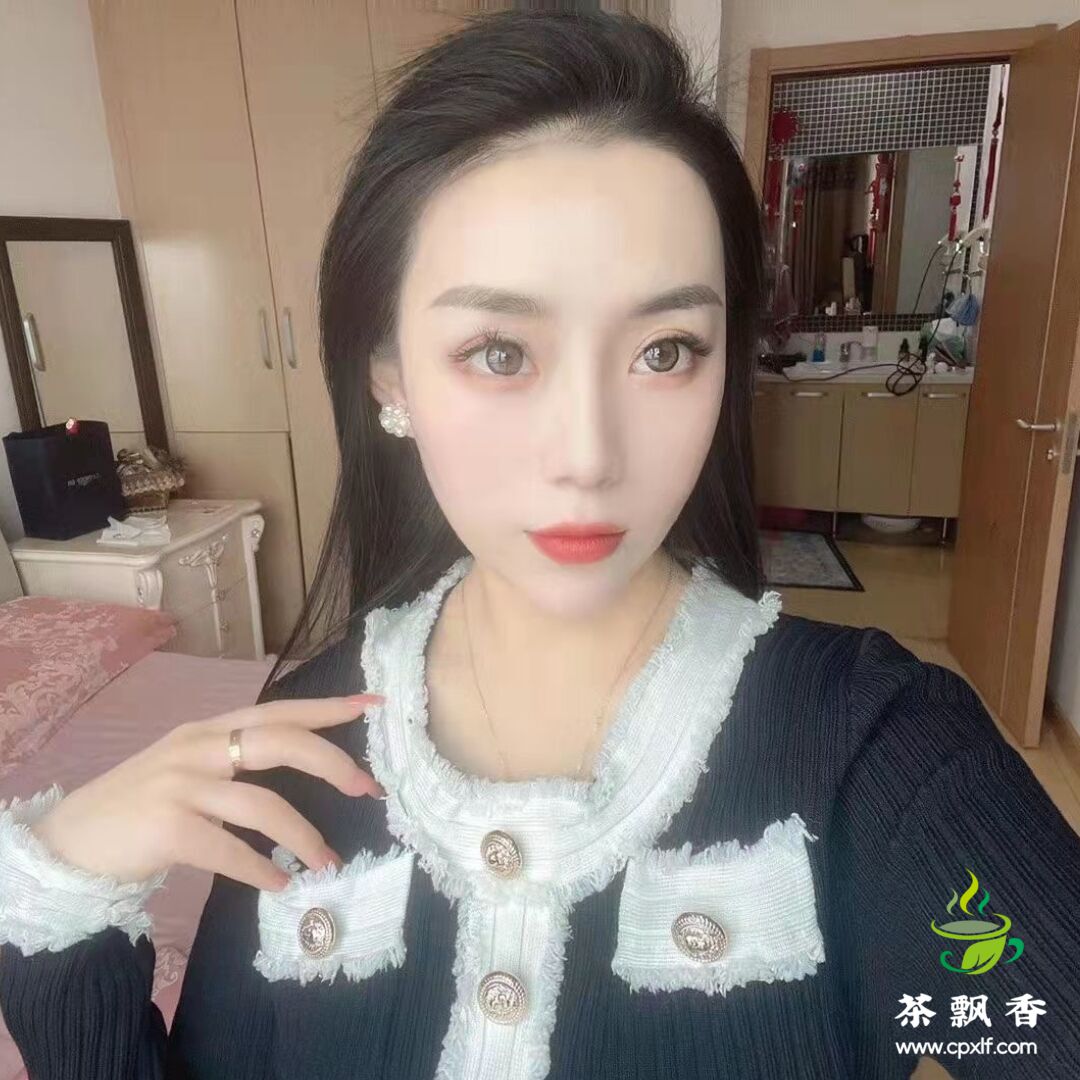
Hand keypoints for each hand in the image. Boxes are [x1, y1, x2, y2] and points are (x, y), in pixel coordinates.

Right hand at [28, 694, 384, 892]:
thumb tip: (304, 763)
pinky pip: (229, 850)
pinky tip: (280, 884)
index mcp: (210, 730)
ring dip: (304, 837)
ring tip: (328, 862)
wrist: (71, 841)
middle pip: (281, 742)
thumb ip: (237, 758)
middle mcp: (198, 747)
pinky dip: (260, 869)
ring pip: (263, 805)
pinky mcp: (167, 828)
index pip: (279, 709)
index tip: (372, 704)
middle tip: (369, 788)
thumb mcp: (189, 764)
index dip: (327, 708)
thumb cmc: (140, 803)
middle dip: (332, 763)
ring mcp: (180, 785)